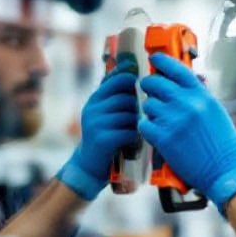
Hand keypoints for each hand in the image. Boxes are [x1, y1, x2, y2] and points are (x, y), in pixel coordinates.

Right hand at [57, 62, 138, 200]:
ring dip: (139, 123)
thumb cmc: (106, 135)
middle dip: (140, 107)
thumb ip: (117, 96)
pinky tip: (137, 141)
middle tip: (145, 116)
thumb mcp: (106, 112)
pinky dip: (137, 137)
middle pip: (126, 98)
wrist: (89, 164)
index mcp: (96, 99)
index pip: (117, 79)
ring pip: (129, 115)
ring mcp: (96, 123)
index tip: (146, 87)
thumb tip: (135, 72)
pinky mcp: (103, 139)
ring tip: (141, 129)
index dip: (135, 80)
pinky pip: (129, 132)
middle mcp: (93, 108)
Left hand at [139, 53, 235, 213]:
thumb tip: (179, 86)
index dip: (162, 62)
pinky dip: (147, 128)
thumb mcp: (215, 112)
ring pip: (147, 105)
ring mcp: (174, 120)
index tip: (154, 60)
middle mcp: (187, 104)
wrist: (225, 169)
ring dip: (151, 112)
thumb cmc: (223, 145)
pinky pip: (144, 124)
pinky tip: (157, 133)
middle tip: (150, 92)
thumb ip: (198, 97)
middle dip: (149, 87)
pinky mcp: (163, 138)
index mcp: (201, 95)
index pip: (176, 69)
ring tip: (161, 121)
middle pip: (155, 83)